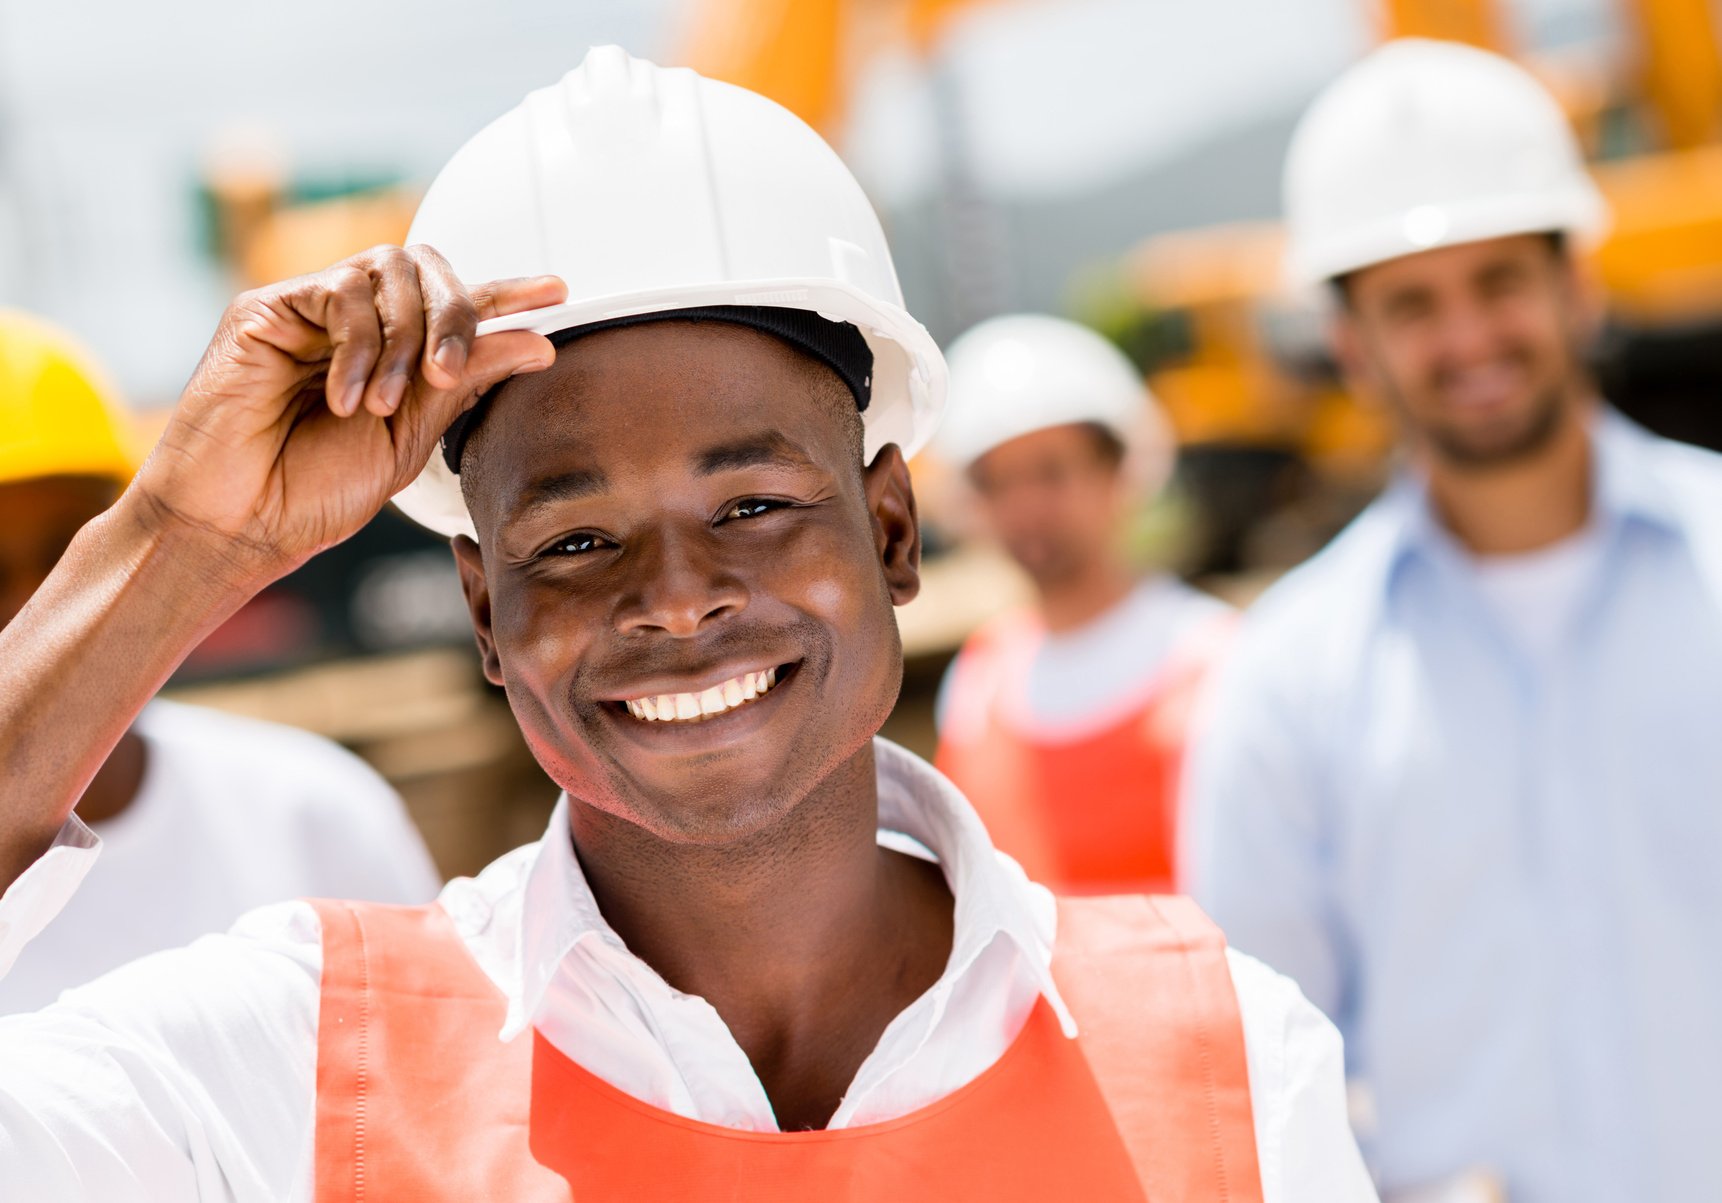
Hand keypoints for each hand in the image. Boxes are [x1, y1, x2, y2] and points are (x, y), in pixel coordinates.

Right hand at [130, 244, 562, 583]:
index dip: (508, 293)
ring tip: (382, 405)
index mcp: (394, 353)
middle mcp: (355, 322)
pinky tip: (343, 399)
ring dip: (403, 339)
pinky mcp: (266, 308)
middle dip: (455, 314)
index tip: (559, 292)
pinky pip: (340, 293)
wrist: (239, 521)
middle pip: (429, 270)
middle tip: (447, 370)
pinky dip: (358, 346)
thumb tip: (536, 340)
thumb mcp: (411, 438)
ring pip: (389, 272)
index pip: (457, 305)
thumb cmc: (314, 490)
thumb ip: (464, 383)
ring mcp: (309, 309)